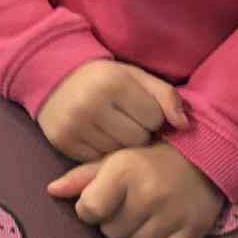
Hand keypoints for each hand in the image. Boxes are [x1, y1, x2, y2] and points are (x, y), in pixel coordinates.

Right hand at [36, 60, 187, 162]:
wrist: (53, 78)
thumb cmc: (103, 79)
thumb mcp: (135, 77)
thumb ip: (166, 95)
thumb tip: (184, 126)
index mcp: (111, 83)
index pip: (153, 118)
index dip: (151, 116)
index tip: (139, 109)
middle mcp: (89, 104)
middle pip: (137, 139)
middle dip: (138, 132)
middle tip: (126, 121)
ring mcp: (73, 124)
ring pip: (118, 153)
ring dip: (121, 144)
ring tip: (112, 129)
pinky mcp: (62, 141)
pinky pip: (97, 160)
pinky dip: (102, 152)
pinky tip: (98, 136)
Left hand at [48, 142, 223, 237]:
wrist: (201, 161)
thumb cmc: (147, 160)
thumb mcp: (113, 160)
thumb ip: (81, 177)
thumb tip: (51, 191)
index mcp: (123, 172)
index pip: (89, 210)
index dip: (89, 210)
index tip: (98, 203)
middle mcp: (148, 193)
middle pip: (111, 232)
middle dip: (113, 223)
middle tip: (126, 208)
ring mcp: (172, 214)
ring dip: (134, 237)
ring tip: (142, 218)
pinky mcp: (193, 230)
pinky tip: (158, 231)